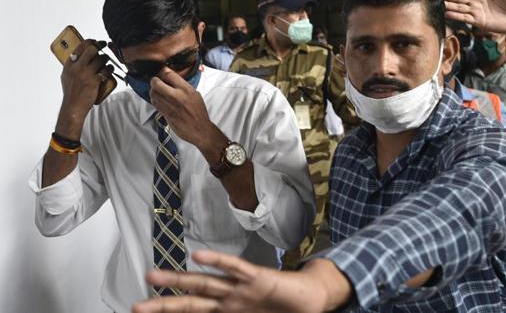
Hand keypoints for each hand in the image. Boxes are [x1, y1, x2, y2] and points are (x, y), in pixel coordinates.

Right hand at [57, 40, 112, 138]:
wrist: (74, 105)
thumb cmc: (71, 91)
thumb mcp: (66, 75)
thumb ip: (72, 66)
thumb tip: (77, 57)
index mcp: (69, 64)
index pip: (80, 46)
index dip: (90, 41)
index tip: (95, 41)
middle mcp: (77, 67)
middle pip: (92, 49)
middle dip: (100, 45)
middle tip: (105, 45)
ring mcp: (86, 73)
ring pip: (101, 59)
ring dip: (106, 58)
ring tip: (107, 60)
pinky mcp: (94, 81)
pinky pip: (106, 70)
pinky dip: (110, 68)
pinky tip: (110, 68)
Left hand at [132, 250, 327, 312]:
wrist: (312, 299)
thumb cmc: (285, 312)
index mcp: (228, 312)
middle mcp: (230, 300)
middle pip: (190, 302)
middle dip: (163, 304)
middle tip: (135, 306)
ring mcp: (241, 289)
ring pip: (205, 283)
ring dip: (178, 281)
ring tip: (152, 277)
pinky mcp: (258, 277)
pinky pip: (235, 268)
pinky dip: (218, 261)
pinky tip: (199, 255)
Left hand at [150, 70, 226, 157]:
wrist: (200, 130)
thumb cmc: (199, 113)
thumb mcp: (195, 95)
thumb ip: (184, 87)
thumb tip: (173, 80)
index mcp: (186, 89)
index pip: (169, 74)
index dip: (162, 72)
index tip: (161, 73)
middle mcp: (177, 96)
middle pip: (156, 83)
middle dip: (154, 82)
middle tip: (156, 83)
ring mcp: (170, 105)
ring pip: (153, 94)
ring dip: (153, 92)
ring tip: (158, 93)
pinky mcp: (166, 114)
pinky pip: (155, 104)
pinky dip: (155, 101)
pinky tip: (159, 101)